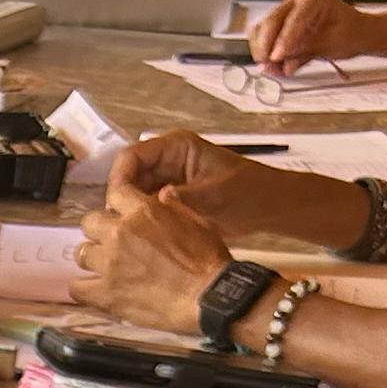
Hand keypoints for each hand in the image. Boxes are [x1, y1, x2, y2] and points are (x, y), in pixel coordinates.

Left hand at [73, 178, 239, 336]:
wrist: (208, 296)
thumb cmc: (207, 260)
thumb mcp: (196, 220)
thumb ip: (173, 207)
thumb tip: (161, 194)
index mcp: (143, 211)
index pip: (114, 193)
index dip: (114, 205)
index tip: (117, 214)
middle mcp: (120, 232)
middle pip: (89, 223)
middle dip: (99, 231)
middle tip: (111, 243)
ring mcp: (110, 263)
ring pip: (82, 254)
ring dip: (92, 259)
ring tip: (106, 268)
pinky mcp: (106, 293)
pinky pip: (77, 287)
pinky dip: (82, 288)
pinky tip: (92, 290)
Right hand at [119, 129, 361, 251]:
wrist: (270, 208)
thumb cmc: (248, 193)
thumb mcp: (217, 194)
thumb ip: (187, 196)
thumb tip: (158, 199)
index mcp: (175, 148)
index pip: (131, 157)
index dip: (118, 179)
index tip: (116, 205)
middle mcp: (167, 161)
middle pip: (128, 177)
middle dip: (120, 200)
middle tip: (119, 227)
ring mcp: (167, 181)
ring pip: (133, 195)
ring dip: (129, 213)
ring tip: (127, 236)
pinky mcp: (171, 200)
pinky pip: (146, 209)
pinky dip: (141, 222)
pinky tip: (140, 240)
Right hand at [249, 0, 370, 75]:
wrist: (354, 33)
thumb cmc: (349, 32)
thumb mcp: (331, 43)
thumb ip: (306, 51)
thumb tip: (284, 64)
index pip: (293, 19)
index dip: (284, 40)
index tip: (277, 57)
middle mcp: (296, 0)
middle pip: (271, 22)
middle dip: (267, 46)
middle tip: (269, 66)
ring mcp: (285, 12)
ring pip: (262, 30)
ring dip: (263, 51)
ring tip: (272, 69)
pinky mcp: (279, 26)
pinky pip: (263, 38)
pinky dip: (264, 53)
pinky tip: (273, 66)